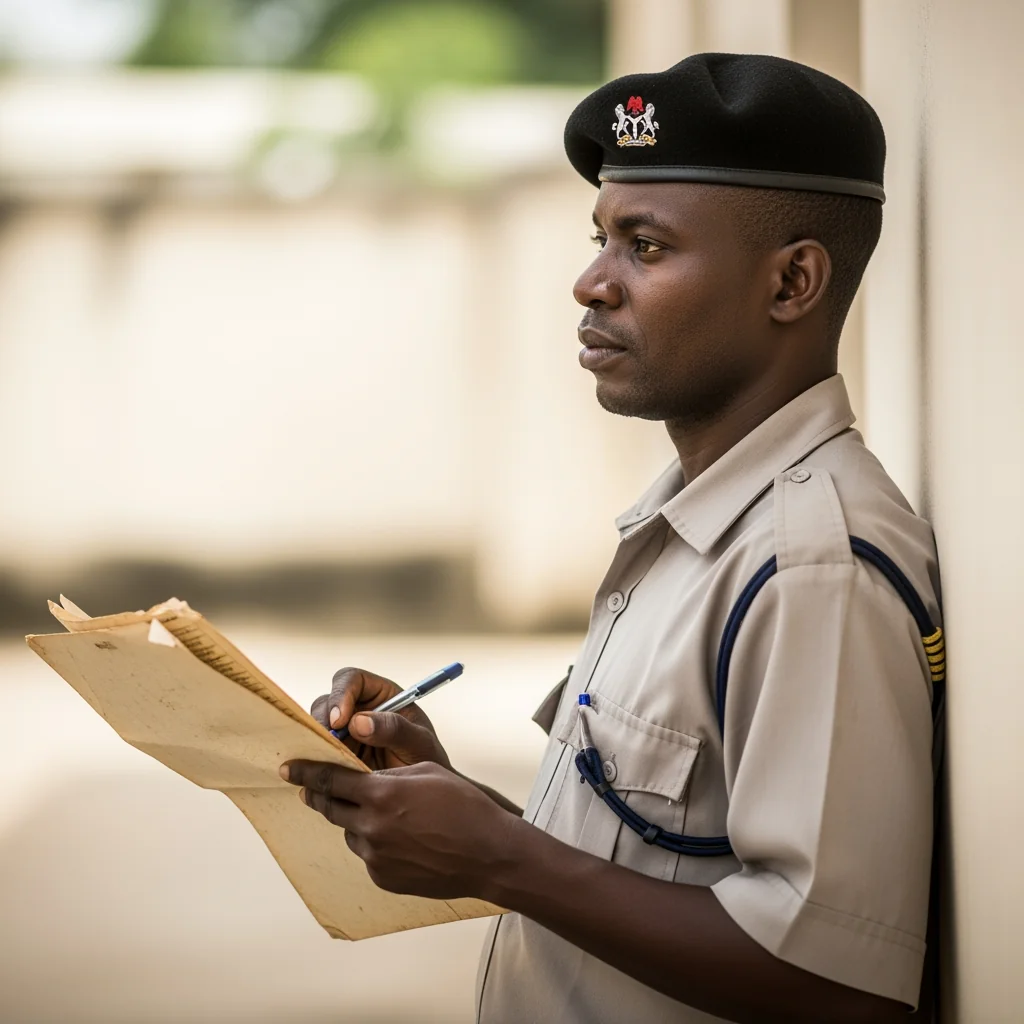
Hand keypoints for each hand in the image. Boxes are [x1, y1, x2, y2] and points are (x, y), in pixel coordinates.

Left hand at [280, 759, 519, 901]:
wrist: (488, 854)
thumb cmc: (464, 806)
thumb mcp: (426, 771)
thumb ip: (387, 773)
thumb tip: (361, 778)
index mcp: (381, 794)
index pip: (330, 780)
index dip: (306, 772)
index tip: (288, 768)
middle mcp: (372, 827)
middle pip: (330, 808)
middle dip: (320, 796)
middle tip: (312, 789)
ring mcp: (376, 857)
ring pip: (350, 832)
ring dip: (356, 821)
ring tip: (385, 815)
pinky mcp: (383, 878)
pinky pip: (368, 855)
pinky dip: (375, 844)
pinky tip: (402, 840)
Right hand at [310, 666, 451, 770]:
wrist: (424, 793)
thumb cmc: (426, 759)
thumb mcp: (419, 742)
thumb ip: (395, 729)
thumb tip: (358, 722)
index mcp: (382, 694)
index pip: (353, 680)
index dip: (341, 694)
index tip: (340, 720)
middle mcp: (359, 708)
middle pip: (328, 701)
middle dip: (323, 719)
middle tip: (328, 741)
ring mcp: (346, 732)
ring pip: (318, 725)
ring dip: (318, 739)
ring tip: (327, 758)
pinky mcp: (337, 753)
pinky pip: (319, 750)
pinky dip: (317, 757)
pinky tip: (323, 770)